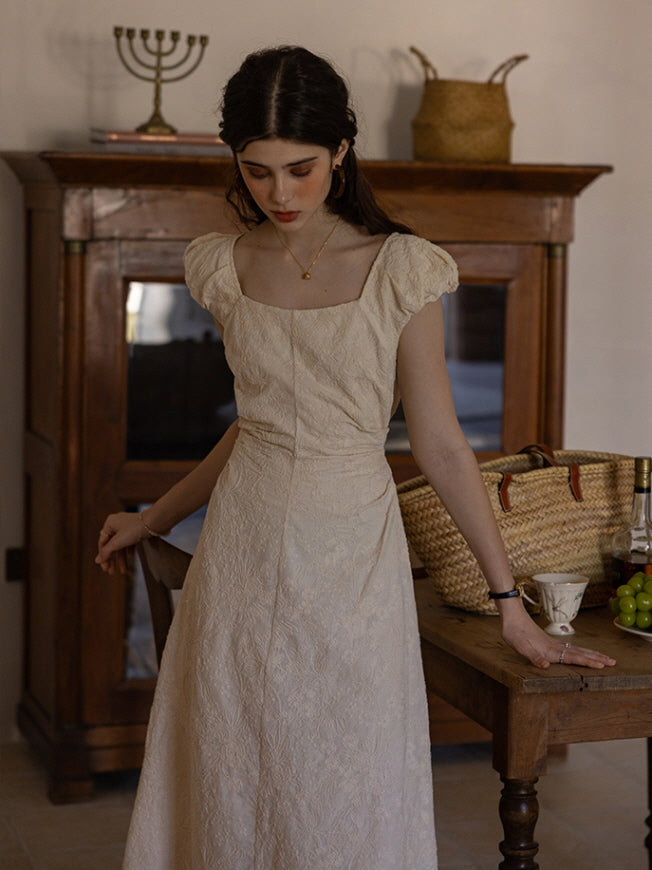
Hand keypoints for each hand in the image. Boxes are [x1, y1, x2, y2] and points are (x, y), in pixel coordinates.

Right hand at [95, 512, 144, 574]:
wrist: (155, 522)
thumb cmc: (135, 529)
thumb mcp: (118, 542)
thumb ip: (106, 552)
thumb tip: (97, 561)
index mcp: (110, 523)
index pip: (103, 543)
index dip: (103, 556)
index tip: (105, 568)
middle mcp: (117, 524)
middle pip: (112, 545)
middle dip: (112, 560)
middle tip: (111, 572)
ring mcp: (127, 527)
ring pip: (121, 545)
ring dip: (121, 558)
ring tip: (123, 570)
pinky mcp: (137, 529)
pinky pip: (130, 542)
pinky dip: (129, 550)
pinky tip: (131, 557)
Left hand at [499, 603, 615, 669]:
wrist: (511, 617)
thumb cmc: (514, 633)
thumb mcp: (520, 647)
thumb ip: (533, 657)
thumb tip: (545, 666)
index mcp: (550, 650)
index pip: (573, 657)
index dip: (588, 662)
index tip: (602, 665)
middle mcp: (555, 647)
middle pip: (580, 652)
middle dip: (597, 658)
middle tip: (613, 662)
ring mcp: (553, 643)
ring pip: (577, 649)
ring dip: (592, 654)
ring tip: (604, 658)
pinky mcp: (549, 641)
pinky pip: (570, 648)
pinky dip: (581, 651)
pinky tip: (583, 653)